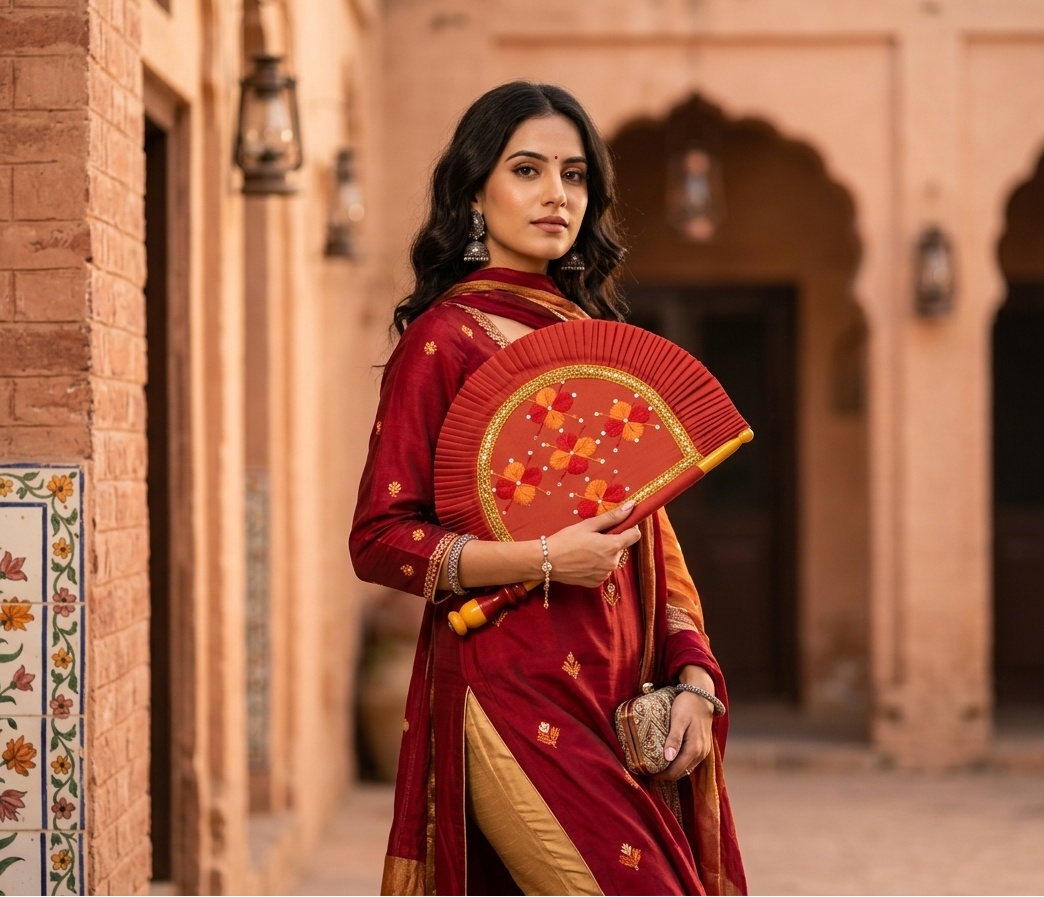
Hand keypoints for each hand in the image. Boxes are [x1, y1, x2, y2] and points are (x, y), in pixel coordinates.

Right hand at [544, 502, 640, 588]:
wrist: (547, 561)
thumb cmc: (566, 540)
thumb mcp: (588, 525)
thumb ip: (612, 517)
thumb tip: (631, 507)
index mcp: (612, 546)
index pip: (635, 535)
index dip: (629, 527)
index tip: (618, 524)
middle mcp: (612, 563)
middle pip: (622, 547)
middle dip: (612, 541)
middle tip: (593, 537)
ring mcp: (604, 574)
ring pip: (612, 559)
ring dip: (604, 553)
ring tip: (585, 549)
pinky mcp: (596, 582)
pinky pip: (603, 570)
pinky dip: (597, 564)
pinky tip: (583, 560)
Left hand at [652, 665, 715, 780]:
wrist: (702, 696)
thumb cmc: (687, 705)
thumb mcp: (678, 720)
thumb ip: (674, 739)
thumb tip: (668, 758)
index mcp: (694, 749)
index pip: (675, 772)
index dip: (660, 776)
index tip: (645, 772)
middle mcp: (701, 754)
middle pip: (680, 773)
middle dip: (664, 775)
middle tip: (647, 769)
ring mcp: (703, 752)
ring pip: (685, 769)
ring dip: (671, 770)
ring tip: (655, 764)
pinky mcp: (703, 747)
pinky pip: (689, 762)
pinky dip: (678, 764)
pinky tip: (667, 757)